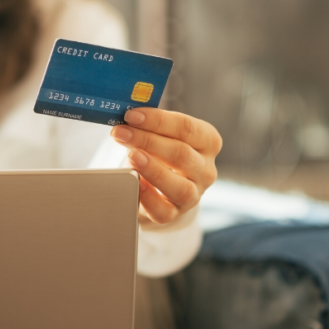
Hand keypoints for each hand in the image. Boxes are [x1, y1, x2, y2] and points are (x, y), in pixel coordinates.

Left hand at [110, 108, 221, 224]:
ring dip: (152, 170)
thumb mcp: (163, 134)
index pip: (186, 128)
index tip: (132, 115)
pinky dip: (148, 198)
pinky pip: (164, 211)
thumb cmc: (163, 152)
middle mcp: (206, 169)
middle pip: (181, 154)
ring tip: (131, 157)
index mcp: (207, 142)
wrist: (165, 185)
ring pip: (179, 187)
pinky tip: (136, 184)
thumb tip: (126, 118)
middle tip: (120, 133)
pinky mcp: (176, 213)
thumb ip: (150, 125)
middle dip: (147, 141)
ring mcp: (194, 193)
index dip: (157, 120)